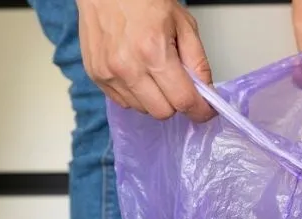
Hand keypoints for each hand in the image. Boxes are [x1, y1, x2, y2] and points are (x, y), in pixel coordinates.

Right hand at [77, 0, 215, 121]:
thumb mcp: (182, 23)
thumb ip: (197, 60)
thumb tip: (206, 91)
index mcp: (153, 51)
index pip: (183, 100)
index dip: (199, 110)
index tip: (205, 111)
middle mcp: (128, 68)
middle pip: (162, 112)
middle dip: (176, 103)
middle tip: (179, 85)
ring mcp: (109, 75)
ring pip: (142, 110)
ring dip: (154, 99)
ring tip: (153, 72)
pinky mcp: (96, 76)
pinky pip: (123, 102)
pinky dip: (135, 95)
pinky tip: (137, 73)